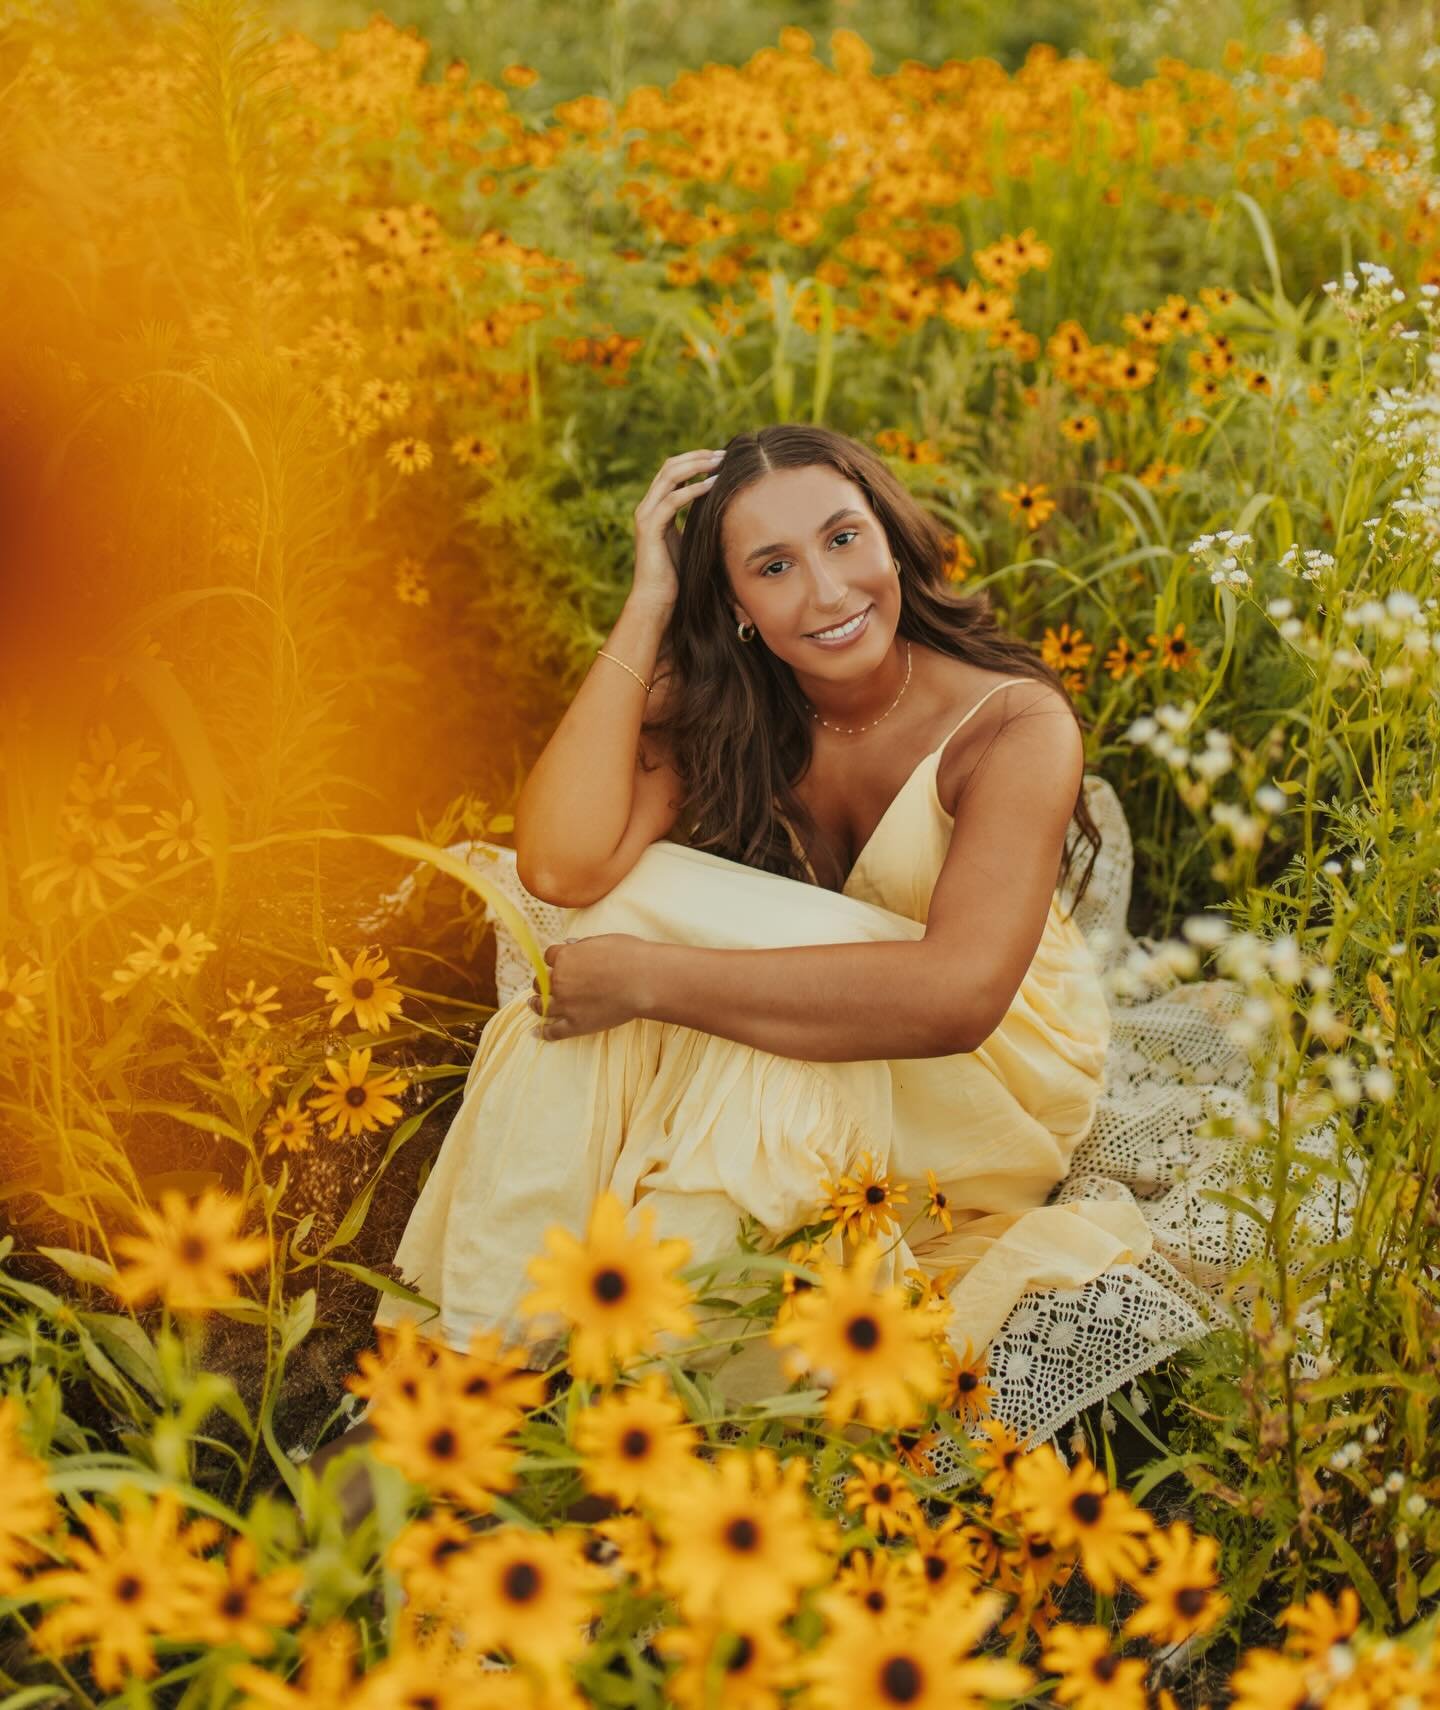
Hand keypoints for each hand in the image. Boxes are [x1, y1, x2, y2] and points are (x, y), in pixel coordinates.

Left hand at [528, 934, 653, 1040]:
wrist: (644, 981)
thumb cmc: (629, 956)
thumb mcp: (604, 941)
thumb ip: (583, 944)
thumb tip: (570, 943)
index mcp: (565, 957)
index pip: (549, 956)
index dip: (554, 959)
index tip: (556, 962)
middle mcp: (559, 981)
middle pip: (540, 982)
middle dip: (544, 982)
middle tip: (546, 985)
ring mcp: (565, 1005)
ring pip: (541, 1006)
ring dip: (536, 1004)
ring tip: (533, 1004)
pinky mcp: (575, 1025)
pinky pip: (553, 1032)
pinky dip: (542, 1033)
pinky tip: (535, 1033)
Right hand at [630, 447, 725, 610]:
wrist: (657, 600)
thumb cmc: (676, 576)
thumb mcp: (689, 540)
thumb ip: (696, 520)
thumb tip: (720, 507)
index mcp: (656, 507)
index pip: (673, 471)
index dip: (695, 460)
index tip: (721, 458)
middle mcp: (647, 507)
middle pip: (670, 467)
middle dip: (697, 457)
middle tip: (723, 454)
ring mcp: (646, 516)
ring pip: (669, 477)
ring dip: (696, 467)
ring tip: (719, 463)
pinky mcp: (650, 528)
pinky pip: (672, 500)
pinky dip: (693, 490)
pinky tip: (712, 485)